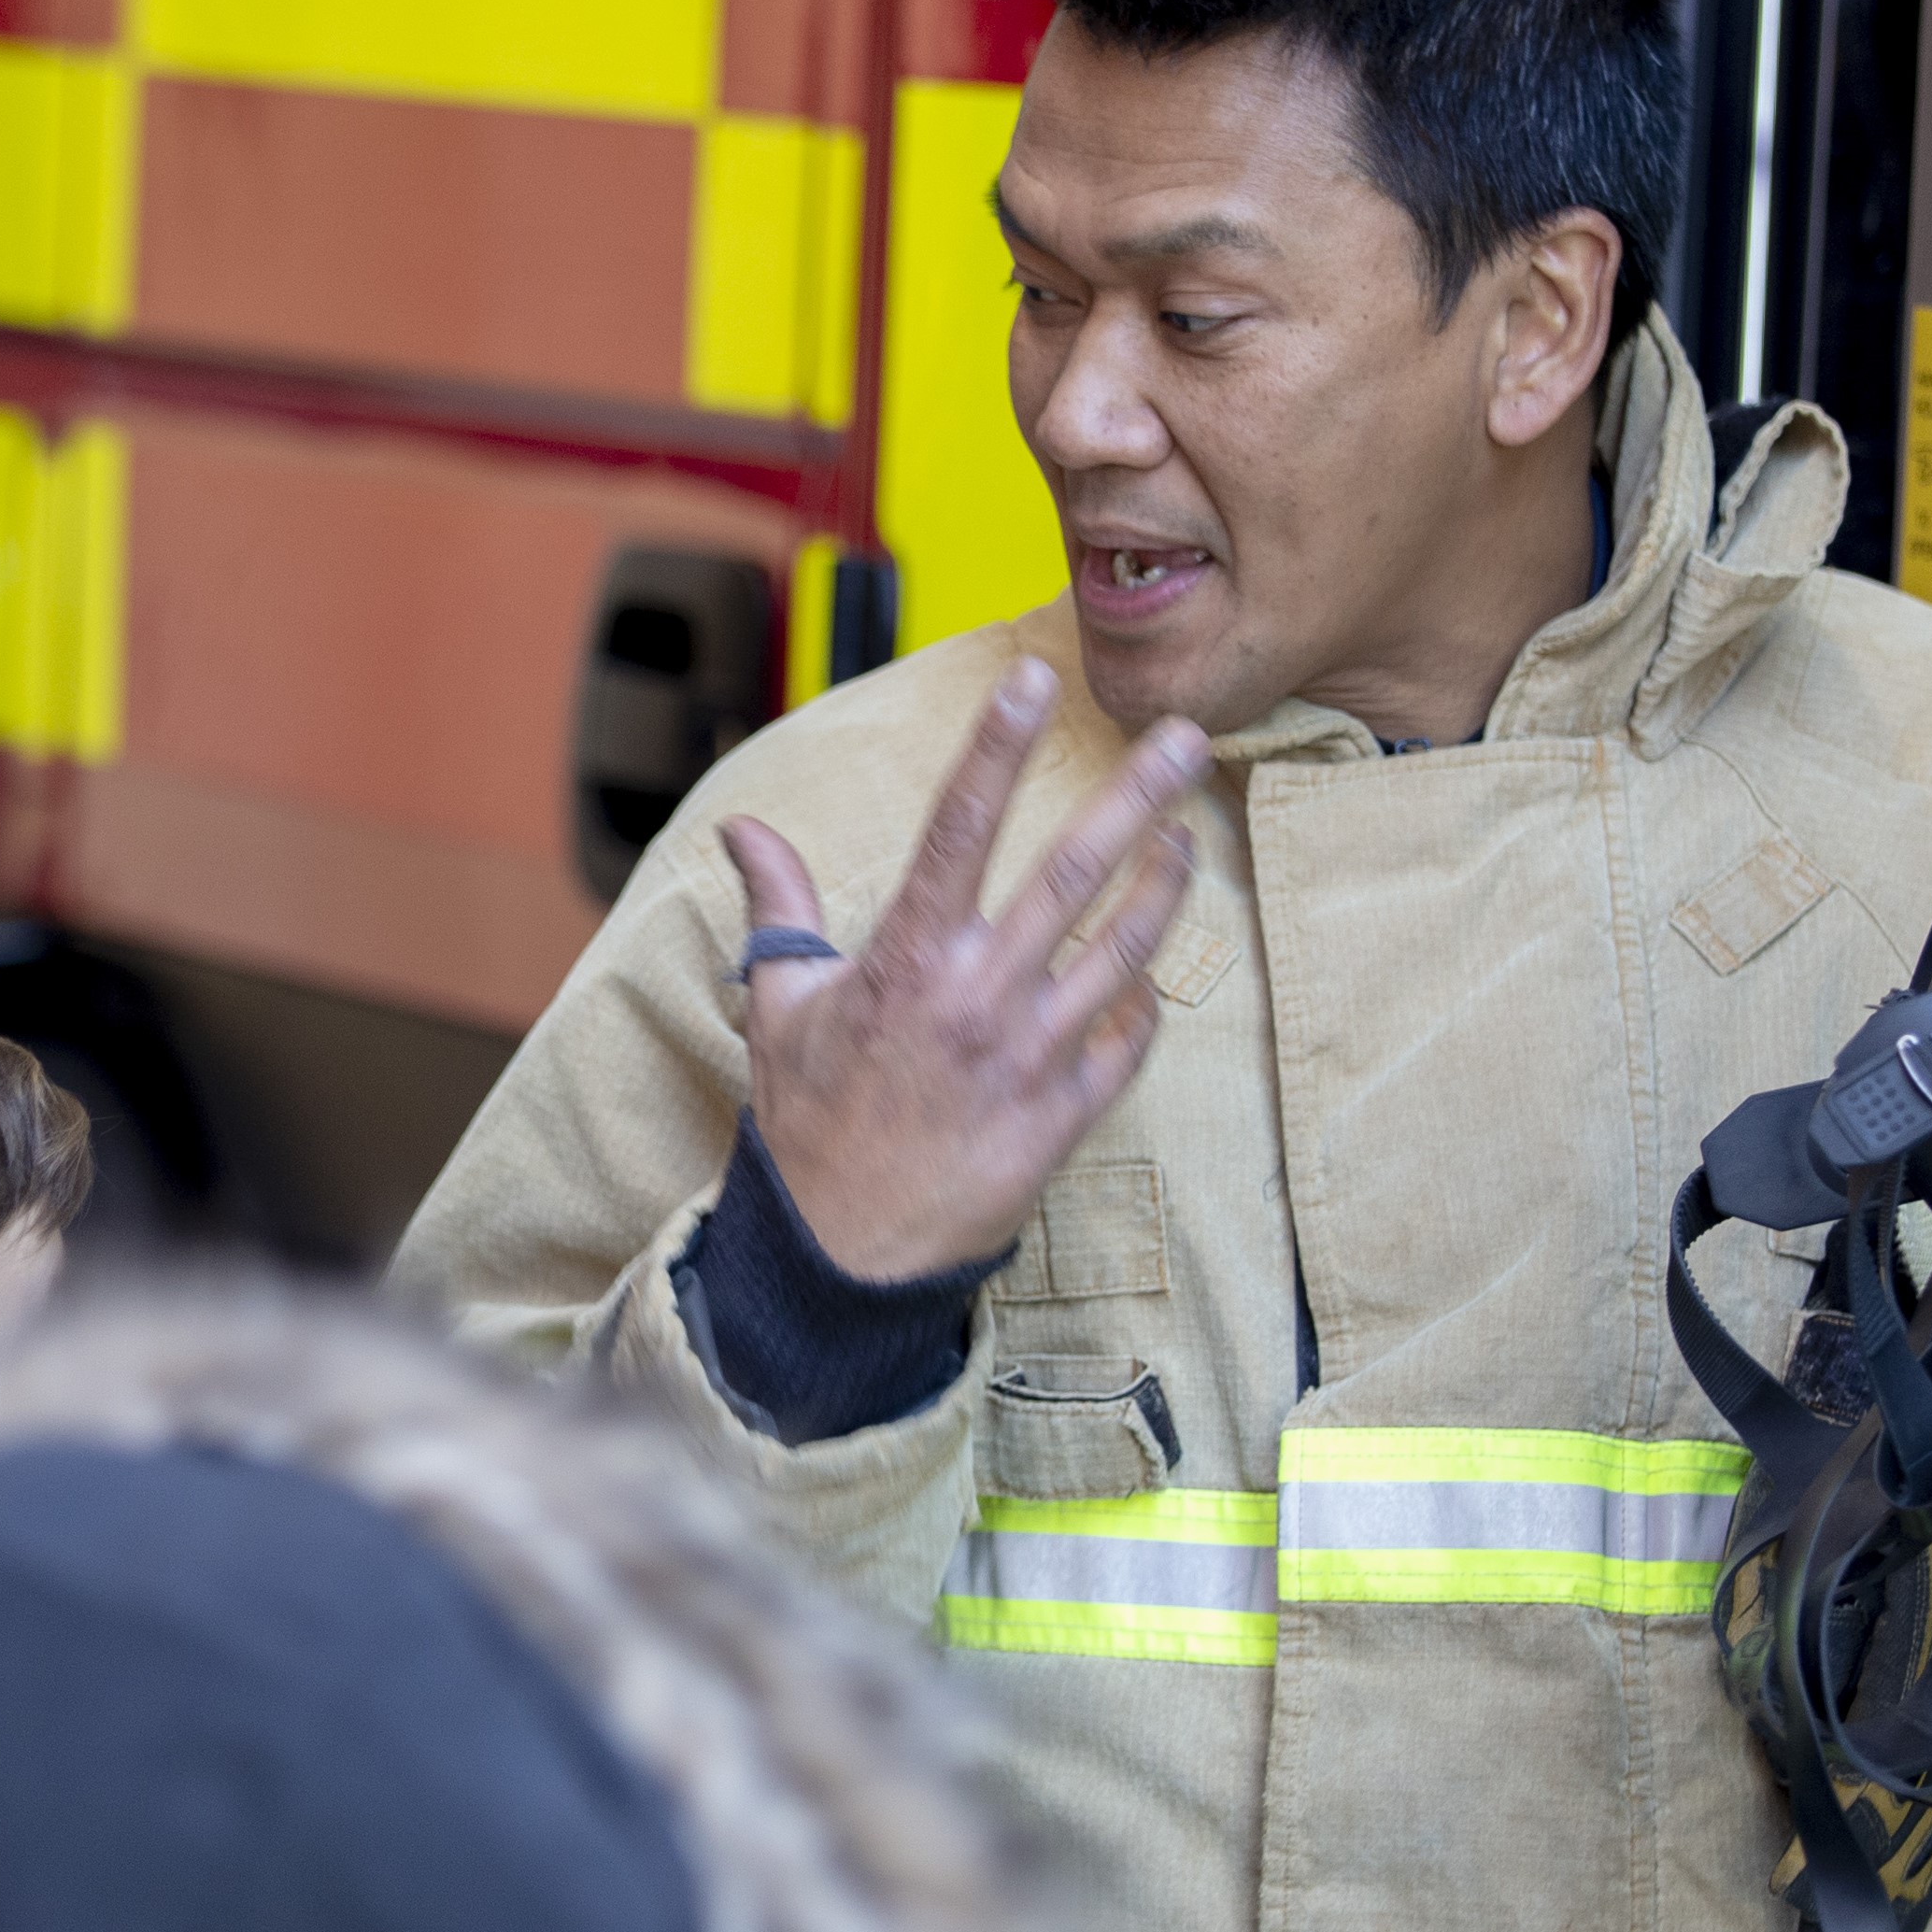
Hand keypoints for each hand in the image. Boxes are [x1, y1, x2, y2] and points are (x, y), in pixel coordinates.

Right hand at [719, 658, 1206, 1278]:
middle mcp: (978, 997)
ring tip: (1186, 838)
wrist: (844, 1252)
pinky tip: (1148, 969)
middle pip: (1074, 872)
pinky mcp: (1066, 1116)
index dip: (996, 746)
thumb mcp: (782, 1007)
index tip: (1034, 679)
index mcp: (908, 959)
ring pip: (1125, 949)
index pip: (958, 827)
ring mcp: (1031, 1057)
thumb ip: (780, 907)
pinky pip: (1130, 1039)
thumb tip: (744, 828)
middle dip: (1136, 795)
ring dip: (1164, 886)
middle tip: (1188, 735)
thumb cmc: (811, 1121)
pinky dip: (1144, 998)